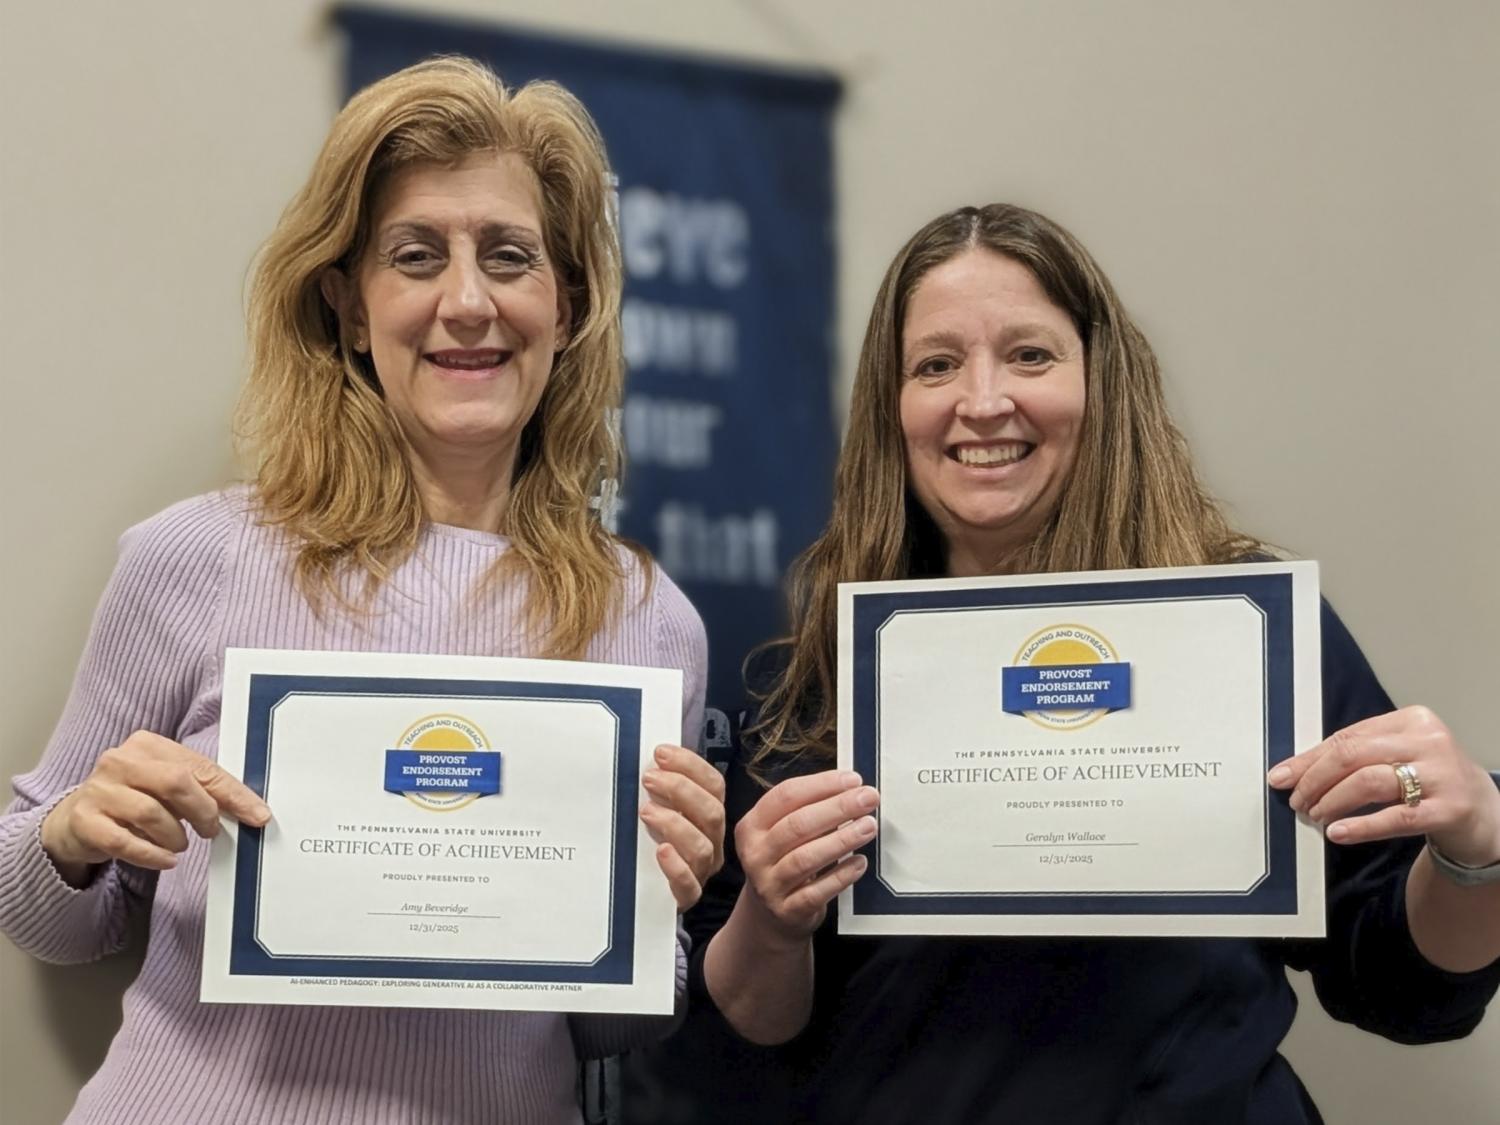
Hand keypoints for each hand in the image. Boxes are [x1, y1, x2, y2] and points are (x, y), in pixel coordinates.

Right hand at [40, 730, 271, 884]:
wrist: (76, 820)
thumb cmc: (134, 799)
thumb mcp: (167, 787)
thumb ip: (201, 789)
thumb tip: (249, 809)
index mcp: (148, 745)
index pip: (200, 767)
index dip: (232, 794)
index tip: (257, 815)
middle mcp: (120, 760)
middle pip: (177, 782)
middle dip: (203, 811)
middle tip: (210, 831)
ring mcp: (99, 789)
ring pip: (152, 813)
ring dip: (176, 836)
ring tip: (180, 844)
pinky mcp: (85, 820)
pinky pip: (125, 842)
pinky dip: (152, 855)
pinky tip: (166, 860)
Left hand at [640, 743, 726, 911]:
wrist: (643, 894)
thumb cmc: (648, 844)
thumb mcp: (657, 809)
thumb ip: (658, 787)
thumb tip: (647, 756)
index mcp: (708, 815)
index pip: (714, 785)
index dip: (691, 766)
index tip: (661, 753)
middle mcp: (711, 841)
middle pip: (712, 812)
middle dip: (681, 790)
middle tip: (649, 779)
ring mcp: (700, 871)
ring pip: (701, 847)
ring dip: (675, 824)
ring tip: (646, 812)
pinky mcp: (685, 896)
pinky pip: (689, 885)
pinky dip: (676, 866)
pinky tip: (660, 852)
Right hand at [734, 770, 878, 949]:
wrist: (769, 915)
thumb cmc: (785, 861)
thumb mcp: (784, 832)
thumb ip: (810, 810)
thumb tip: (852, 789)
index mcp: (753, 825)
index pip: (785, 795)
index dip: (821, 785)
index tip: (853, 779)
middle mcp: (755, 854)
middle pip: (797, 825)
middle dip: (837, 808)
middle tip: (869, 798)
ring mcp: (768, 884)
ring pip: (805, 858)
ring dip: (841, 840)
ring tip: (869, 826)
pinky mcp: (786, 911)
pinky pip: (815, 892)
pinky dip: (840, 876)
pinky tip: (859, 863)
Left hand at [1268, 706, 1499, 865]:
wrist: (1485, 812)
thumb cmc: (1430, 781)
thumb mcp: (1395, 758)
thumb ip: (1352, 759)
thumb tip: (1290, 772)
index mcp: (1412, 720)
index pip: (1347, 737)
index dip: (1309, 760)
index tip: (1281, 777)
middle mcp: (1429, 741)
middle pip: (1353, 756)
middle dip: (1315, 780)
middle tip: (1297, 801)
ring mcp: (1443, 774)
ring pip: (1369, 782)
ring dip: (1332, 801)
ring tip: (1315, 815)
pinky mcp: (1451, 809)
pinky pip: (1397, 817)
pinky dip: (1361, 825)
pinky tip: (1337, 833)